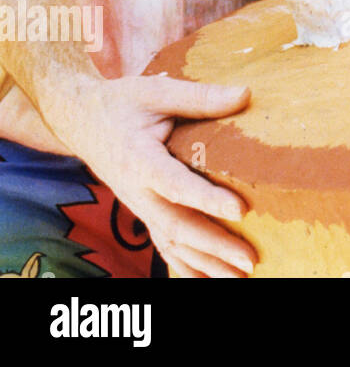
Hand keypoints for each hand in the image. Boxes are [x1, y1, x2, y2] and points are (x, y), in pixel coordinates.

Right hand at [49, 73, 255, 277]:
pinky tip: (209, 278)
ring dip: (205, 263)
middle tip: (250, 259)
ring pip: (171, 242)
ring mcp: (139, 205)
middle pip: (176, 225)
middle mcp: (138, 190)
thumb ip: (200, 97)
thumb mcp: (157, 91)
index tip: (241, 209)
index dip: (207, 199)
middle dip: (214, 245)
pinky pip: (163, 244)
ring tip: (240, 277)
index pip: (176, 184)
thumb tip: (247, 94)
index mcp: (141, 160)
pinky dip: (185, 265)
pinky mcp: (144, 210)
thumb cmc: (122, 102)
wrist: (80, 119)